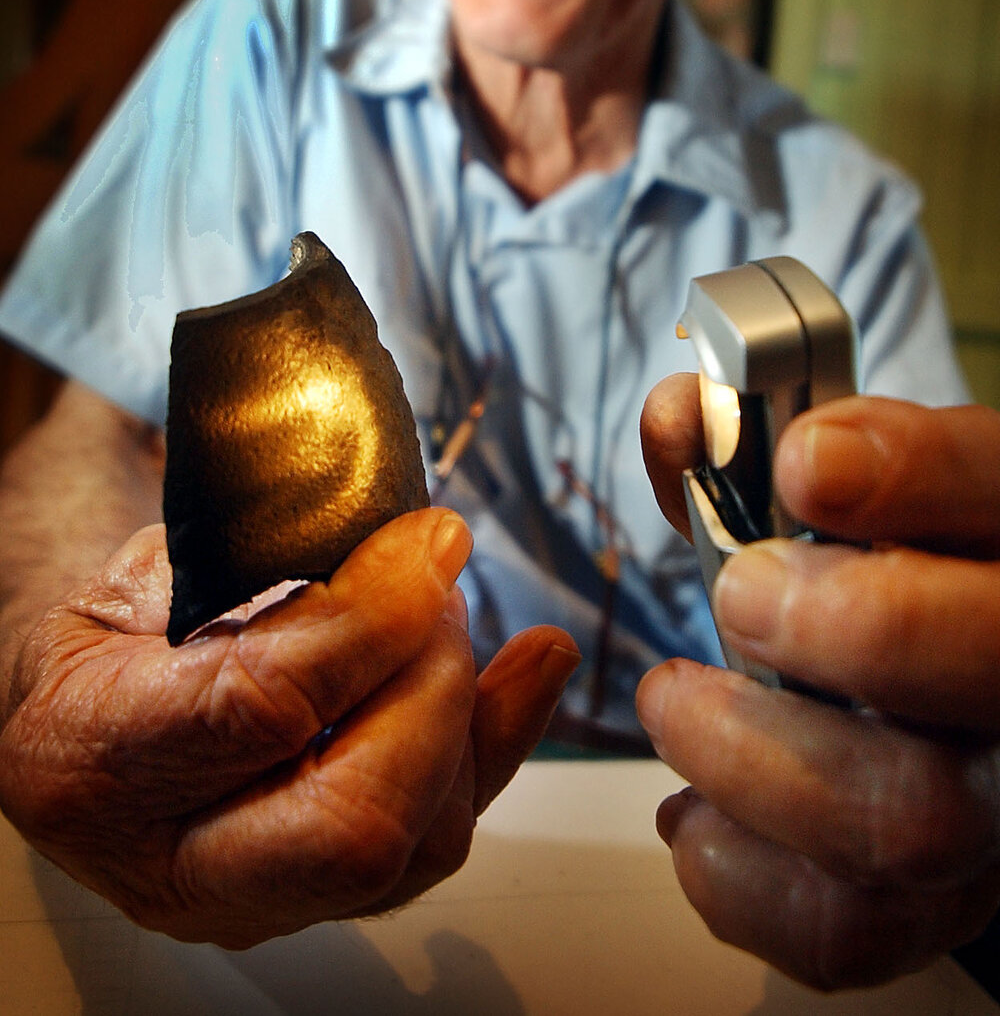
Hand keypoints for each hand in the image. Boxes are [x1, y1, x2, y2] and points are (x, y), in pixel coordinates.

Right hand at [0, 508, 578, 946]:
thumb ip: (244, 560)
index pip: (260, 710)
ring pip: (412, 849)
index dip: (369, 622)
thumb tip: (383, 525)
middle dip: (432, 690)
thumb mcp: (133, 579)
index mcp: (98, 759)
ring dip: (465, 711)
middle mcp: (175, 864)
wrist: (78, 729)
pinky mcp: (325, 898)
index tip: (429, 542)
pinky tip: (537, 662)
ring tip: (446, 610)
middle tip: (437, 584)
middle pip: (355, 826)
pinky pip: (439, 841)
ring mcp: (255, 900)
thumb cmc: (105, 644)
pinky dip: (501, 740)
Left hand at [637, 376, 999, 989]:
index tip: (803, 462)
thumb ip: (739, 441)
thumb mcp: (821, 478)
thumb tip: (678, 420)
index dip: (910, 470)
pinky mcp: (936, 899)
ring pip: (908, 820)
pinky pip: (849, 928)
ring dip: (750, 758)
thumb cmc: (858, 567)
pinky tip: (695, 811)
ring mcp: (995, 801)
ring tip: (678, 703)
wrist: (913, 680)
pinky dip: (737, 875)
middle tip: (741, 597)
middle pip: (987, 661)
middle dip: (836, 626)